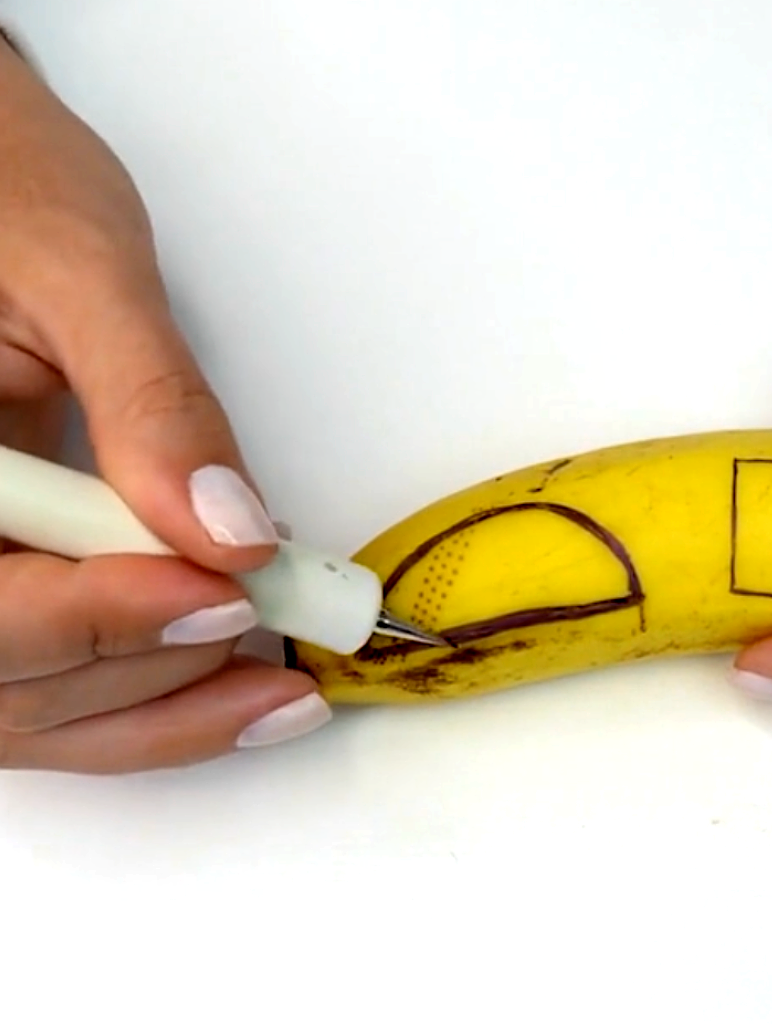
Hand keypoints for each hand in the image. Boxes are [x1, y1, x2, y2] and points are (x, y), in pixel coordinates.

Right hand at [0, 39, 329, 771]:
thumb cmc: (4, 190)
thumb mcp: (80, 275)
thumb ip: (154, 405)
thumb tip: (233, 531)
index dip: (101, 618)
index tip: (228, 596)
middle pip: (8, 683)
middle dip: (152, 673)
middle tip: (279, 641)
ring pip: (35, 707)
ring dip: (162, 713)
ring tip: (279, 692)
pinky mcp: (8, 583)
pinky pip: (60, 677)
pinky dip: (149, 699)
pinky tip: (235, 689)